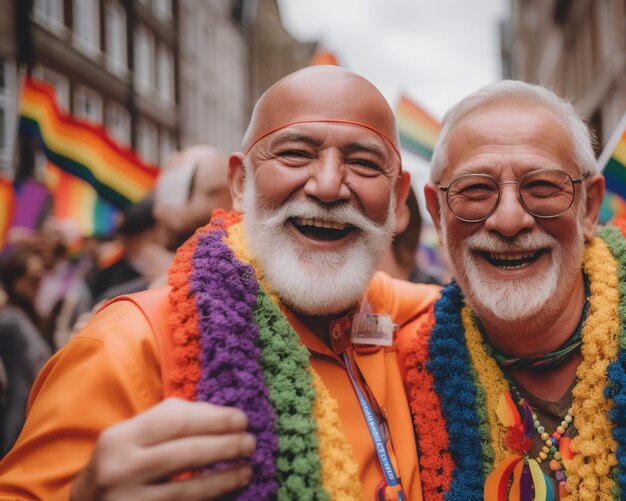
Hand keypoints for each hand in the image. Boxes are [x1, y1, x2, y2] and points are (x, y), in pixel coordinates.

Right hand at [71, 398, 254, 500]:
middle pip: (185, 454)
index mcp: (120, 438)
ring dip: (223, 479)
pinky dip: (210, 499)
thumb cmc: (123, 461)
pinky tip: (228, 492)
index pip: (175, 421)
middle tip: (250, 443)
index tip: (242, 419)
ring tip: (246, 469)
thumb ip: (173, 421)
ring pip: (187, 491)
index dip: (214, 419)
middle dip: (225, 447)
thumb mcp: (135, 436)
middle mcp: (120, 470)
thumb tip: (224, 418)